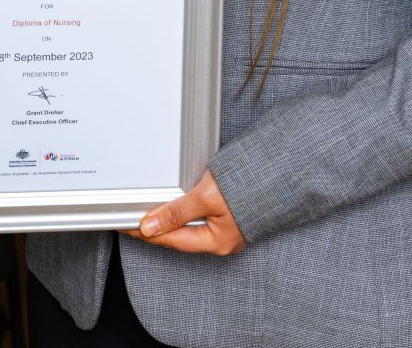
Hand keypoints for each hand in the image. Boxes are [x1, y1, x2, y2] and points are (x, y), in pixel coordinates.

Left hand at [123, 169, 244, 255]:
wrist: (283, 170)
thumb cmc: (252, 184)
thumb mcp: (207, 197)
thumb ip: (178, 212)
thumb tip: (151, 227)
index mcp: (216, 241)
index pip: (171, 240)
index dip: (147, 233)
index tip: (128, 225)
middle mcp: (222, 238)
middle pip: (180, 235)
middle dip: (157, 227)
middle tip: (133, 216)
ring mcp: (228, 227)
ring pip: (190, 226)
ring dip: (170, 217)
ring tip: (150, 210)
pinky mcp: (232, 212)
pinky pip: (201, 216)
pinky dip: (185, 210)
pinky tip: (178, 202)